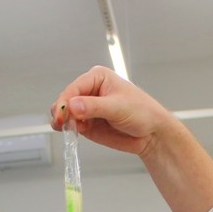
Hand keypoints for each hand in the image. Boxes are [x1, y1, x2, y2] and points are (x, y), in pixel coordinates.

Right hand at [49, 65, 178, 158]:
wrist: (151, 133)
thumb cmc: (142, 112)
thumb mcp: (118, 107)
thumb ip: (94, 107)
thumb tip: (72, 105)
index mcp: (97, 78)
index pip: (74, 88)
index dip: (65, 101)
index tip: (61, 114)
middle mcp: (89, 91)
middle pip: (66, 100)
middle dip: (62, 112)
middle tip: (63, 124)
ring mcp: (86, 108)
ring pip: (65, 114)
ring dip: (63, 122)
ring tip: (69, 129)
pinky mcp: (87, 124)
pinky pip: (71, 126)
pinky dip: (69, 130)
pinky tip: (73, 133)